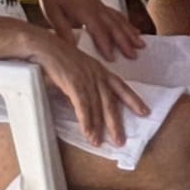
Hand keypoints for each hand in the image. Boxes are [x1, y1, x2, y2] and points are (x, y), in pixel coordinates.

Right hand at [23, 24, 152, 141]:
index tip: (145, 112)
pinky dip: (85, 120)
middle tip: (120, 141)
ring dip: (97, 127)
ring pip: (96, 106)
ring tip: (99, 143)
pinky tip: (87, 132)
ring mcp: (86, 78)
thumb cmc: (59, 57)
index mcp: (100, 70)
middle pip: (110, 102)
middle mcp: (97, 74)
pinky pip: (82, 105)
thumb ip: (86, 84)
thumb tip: (87, 104)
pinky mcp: (73, 82)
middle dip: (115, 123)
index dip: (133, 100)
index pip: (121, 86)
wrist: (43, 45)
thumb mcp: (79, 69)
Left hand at [27, 0, 144, 61]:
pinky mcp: (99, 2)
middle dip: (125, 41)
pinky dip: (126, 23)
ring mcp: (99, 4)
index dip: (106, 45)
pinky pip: (116, 13)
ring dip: (130, 32)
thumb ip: (63, 31)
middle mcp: (95, 6)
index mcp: (83, 10)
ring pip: (119, 19)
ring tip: (141, 44)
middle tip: (134, 55)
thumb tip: (70, 48)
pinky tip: (133, 29)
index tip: (112, 58)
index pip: (98, 30)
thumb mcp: (52, 14)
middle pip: (114, 26)